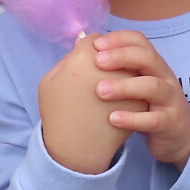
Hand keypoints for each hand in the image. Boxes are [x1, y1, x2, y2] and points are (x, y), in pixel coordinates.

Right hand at [38, 35, 143, 174]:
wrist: (77, 150)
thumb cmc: (58, 115)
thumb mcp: (48, 83)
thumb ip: (67, 58)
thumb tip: (84, 41)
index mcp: (84, 58)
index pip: (95, 40)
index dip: (91, 48)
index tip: (88, 60)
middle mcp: (110, 68)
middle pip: (117, 49)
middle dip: (111, 56)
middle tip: (101, 71)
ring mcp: (129, 84)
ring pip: (131, 65)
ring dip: (124, 70)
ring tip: (111, 87)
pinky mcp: (141, 101)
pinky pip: (138, 85)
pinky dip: (131, 89)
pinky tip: (120, 101)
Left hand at [91, 30, 189, 167]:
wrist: (178, 135)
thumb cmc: (147, 105)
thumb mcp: (135, 82)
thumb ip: (115, 67)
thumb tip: (81, 45)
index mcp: (153, 64)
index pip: (140, 41)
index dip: (119, 39)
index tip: (95, 45)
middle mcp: (164, 77)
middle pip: (148, 58)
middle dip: (122, 56)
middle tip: (97, 62)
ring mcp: (169, 100)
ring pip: (153, 86)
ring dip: (125, 87)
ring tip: (100, 91)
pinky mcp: (170, 123)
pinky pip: (154, 119)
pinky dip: (133, 118)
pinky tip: (112, 118)